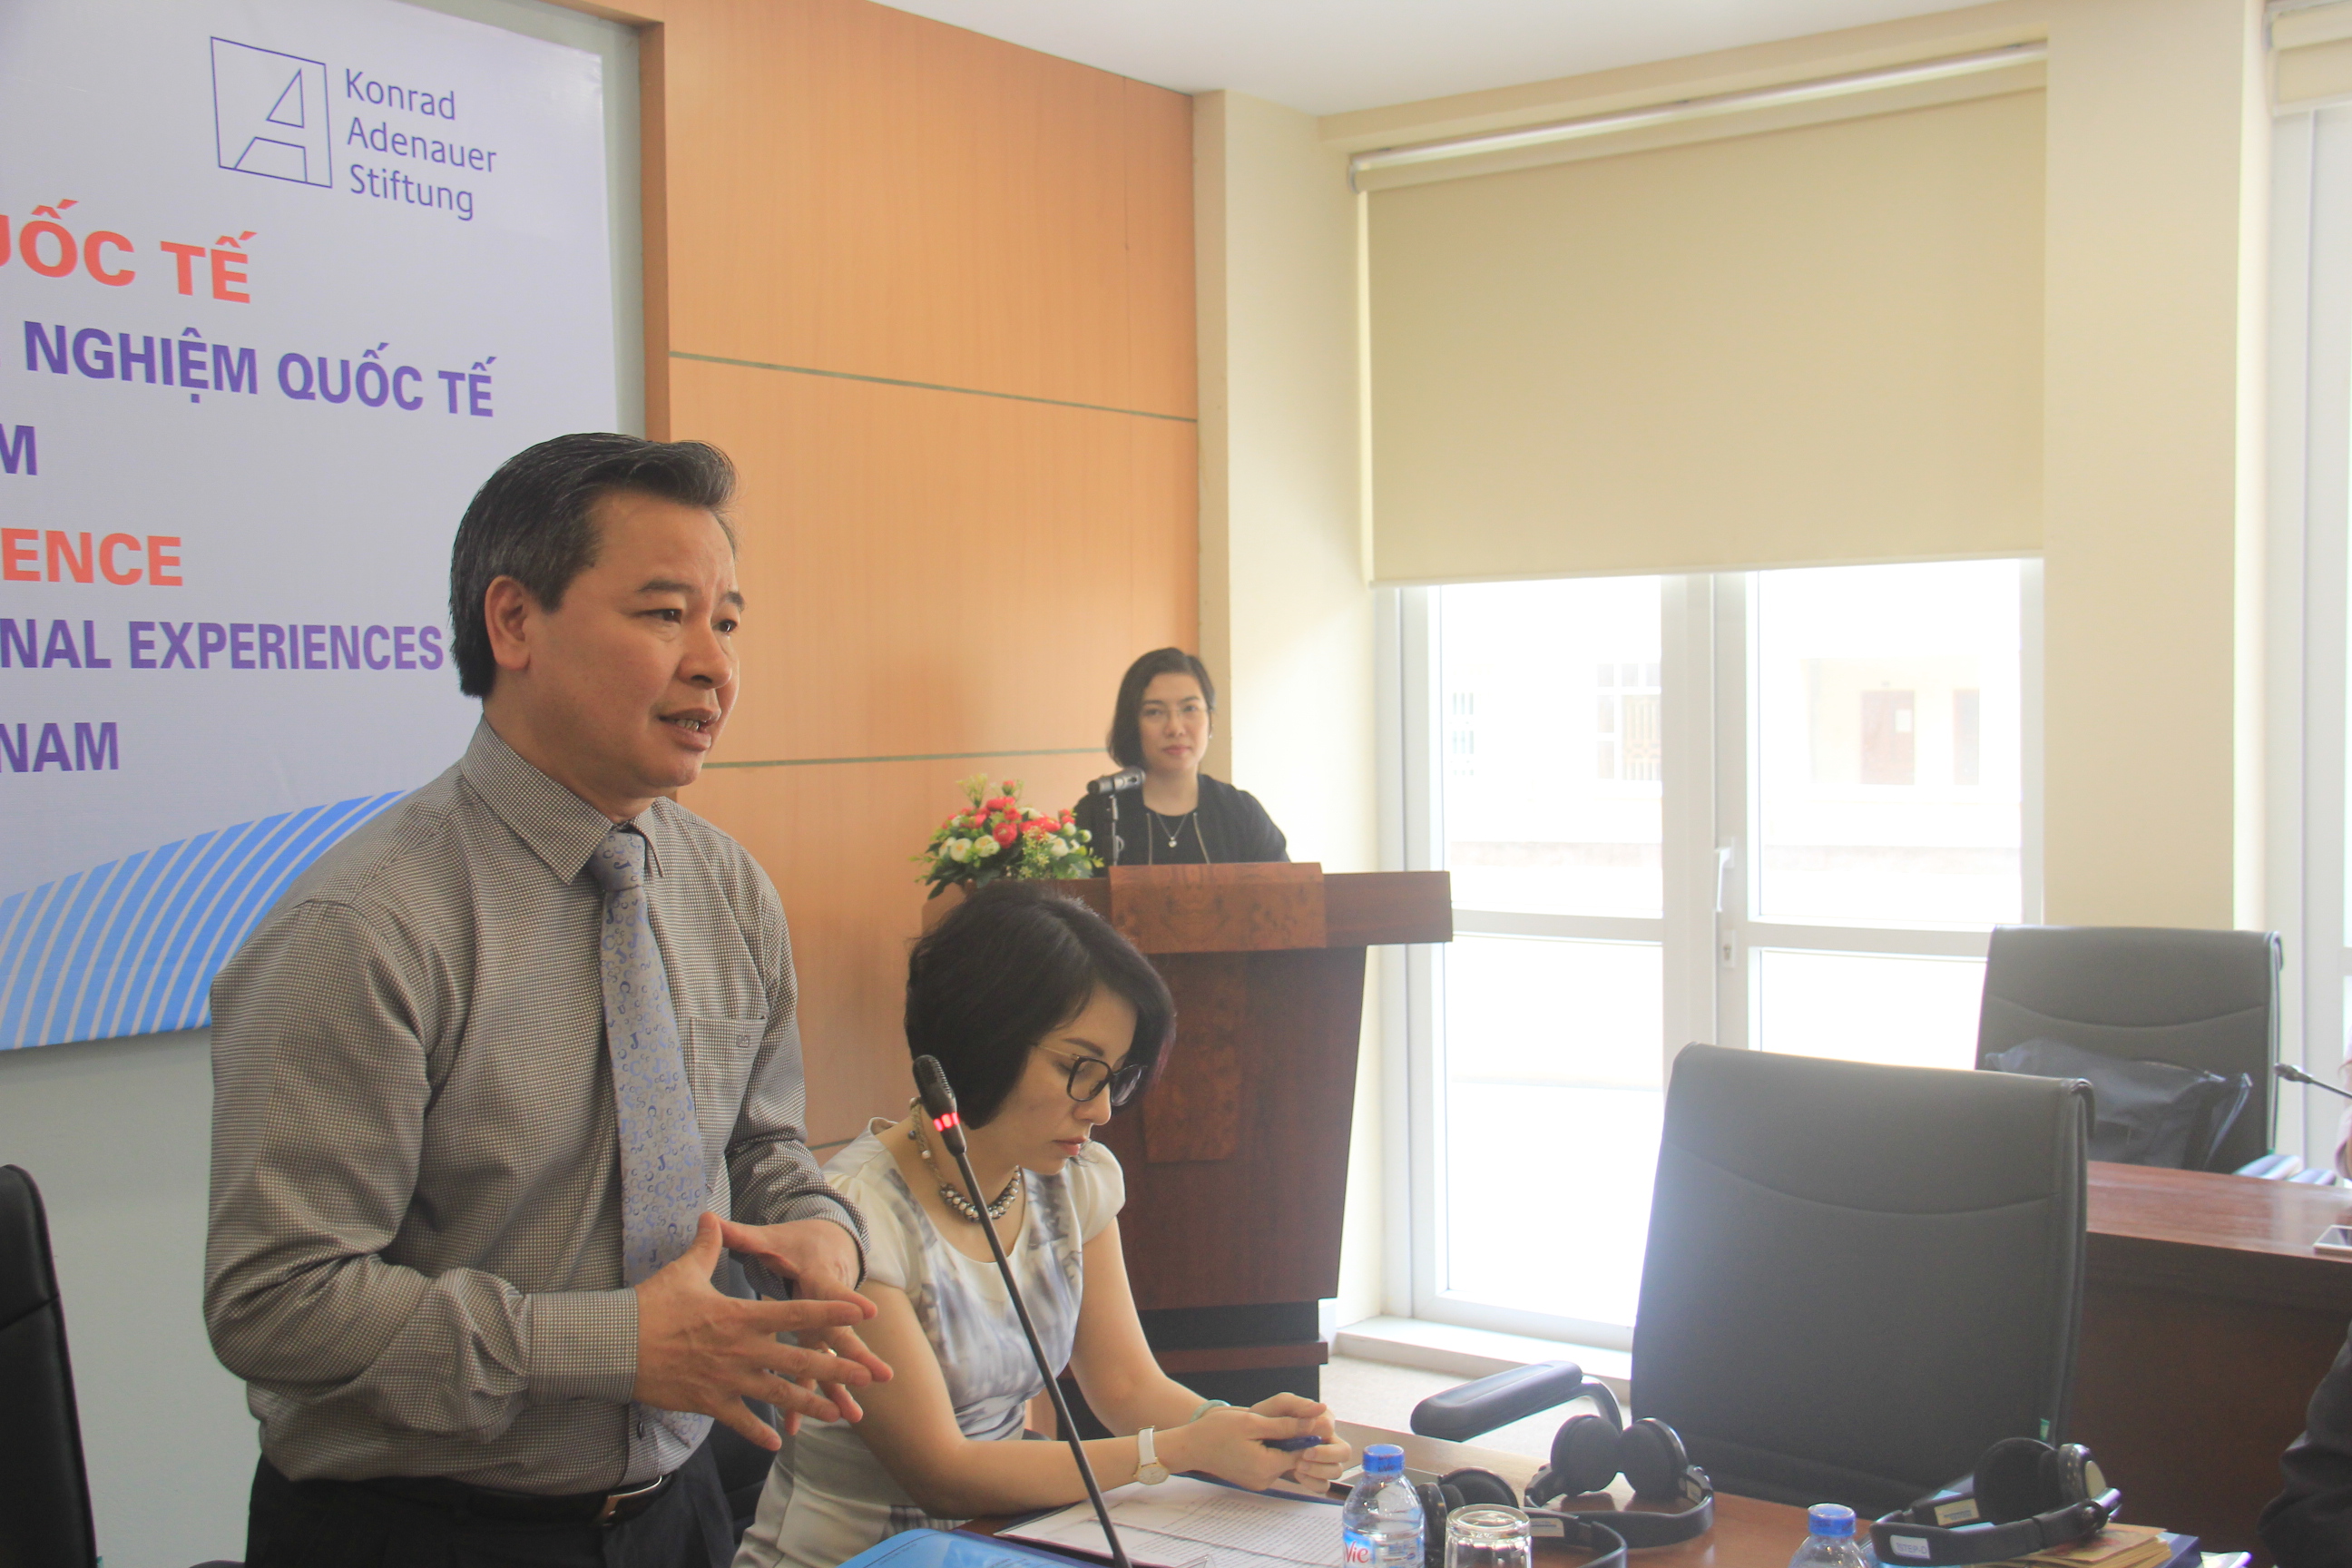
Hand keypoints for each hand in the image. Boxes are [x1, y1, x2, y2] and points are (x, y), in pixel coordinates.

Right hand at [634, 1214, 875, 1449]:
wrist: (617, 1345)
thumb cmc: (652, 1305)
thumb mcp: (684, 1271)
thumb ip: (706, 1246)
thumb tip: (710, 1217)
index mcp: (742, 1317)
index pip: (798, 1313)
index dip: (833, 1312)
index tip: (863, 1311)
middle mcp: (743, 1350)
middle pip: (800, 1361)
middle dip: (838, 1369)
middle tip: (871, 1377)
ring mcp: (729, 1380)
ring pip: (779, 1396)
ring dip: (811, 1405)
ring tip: (838, 1415)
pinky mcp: (710, 1402)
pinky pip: (741, 1422)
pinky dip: (760, 1433)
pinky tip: (778, 1443)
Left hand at [720, 1216, 892, 1432]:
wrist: (827, 1246)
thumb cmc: (798, 1243)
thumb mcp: (770, 1237)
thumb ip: (739, 1234)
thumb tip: (709, 1217)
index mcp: (814, 1278)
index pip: (829, 1290)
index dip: (845, 1301)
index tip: (868, 1312)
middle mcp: (820, 1309)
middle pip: (838, 1335)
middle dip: (857, 1357)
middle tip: (878, 1375)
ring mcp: (816, 1331)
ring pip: (825, 1363)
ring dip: (838, 1389)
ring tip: (853, 1417)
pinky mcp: (809, 1345)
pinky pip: (803, 1378)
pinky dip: (802, 1403)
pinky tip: (794, 1430)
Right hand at [1156, 1394, 1349, 1492]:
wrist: (1189, 1446)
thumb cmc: (1216, 1430)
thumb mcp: (1252, 1422)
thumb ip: (1285, 1425)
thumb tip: (1315, 1422)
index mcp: (1267, 1467)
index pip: (1303, 1452)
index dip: (1304, 1432)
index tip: (1297, 1415)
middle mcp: (1265, 1480)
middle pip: (1292, 1456)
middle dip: (1289, 1436)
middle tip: (1272, 1418)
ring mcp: (1257, 1482)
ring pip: (1281, 1459)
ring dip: (1277, 1442)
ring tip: (1260, 1425)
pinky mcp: (1251, 1479)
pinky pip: (1269, 1463)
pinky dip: (1267, 1449)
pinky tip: (1254, 1436)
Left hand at [1250, 1393, 1350, 1491]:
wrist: (1250, 1440)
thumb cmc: (1266, 1419)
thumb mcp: (1277, 1407)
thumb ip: (1297, 1404)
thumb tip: (1322, 1407)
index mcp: (1321, 1420)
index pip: (1331, 1428)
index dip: (1318, 1435)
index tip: (1301, 1440)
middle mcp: (1326, 1440)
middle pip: (1344, 1452)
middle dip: (1326, 1456)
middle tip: (1304, 1456)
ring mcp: (1322, 1459)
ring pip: (1337, 1470)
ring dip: (1319, 1470)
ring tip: (1296, 1467)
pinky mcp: (1314, 1475)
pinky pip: (1324, 1485)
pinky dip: (1313, 1483)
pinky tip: (1297, 1475)